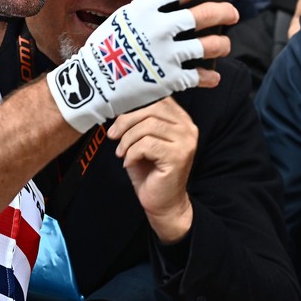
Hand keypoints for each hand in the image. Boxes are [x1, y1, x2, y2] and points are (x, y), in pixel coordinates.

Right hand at [47, 0, 236, 132]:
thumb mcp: (123, 19)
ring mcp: (168, 54)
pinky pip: (202, 76)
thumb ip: (149, 10)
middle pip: (206, 14)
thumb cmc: (105, 49)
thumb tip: (177, 3)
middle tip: (231, 14)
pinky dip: (210, 76)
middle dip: (225, 12)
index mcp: (146, 9)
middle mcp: (161, 28)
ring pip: (212, 45)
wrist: (92, 83)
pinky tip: (211, 75)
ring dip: (223, 44)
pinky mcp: (171, 79)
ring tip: (223, 44)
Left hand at [107, 97, 195, 243]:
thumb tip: (117, 102)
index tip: (116, 115)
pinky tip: (130, 162)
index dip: (133, 104)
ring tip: (123, 153)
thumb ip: (136, 120)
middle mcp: (187, 127)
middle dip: (126, 121)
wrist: (162, 202)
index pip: (157, 97)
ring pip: (147, 126)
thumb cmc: (149, 170)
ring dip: (127, 140)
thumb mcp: (140, 139)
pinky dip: (132, 153)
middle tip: (113, 136)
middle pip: (151, 109)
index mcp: (180, 119)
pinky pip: (146, 144)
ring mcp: (186, 142)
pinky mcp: (178, 157)